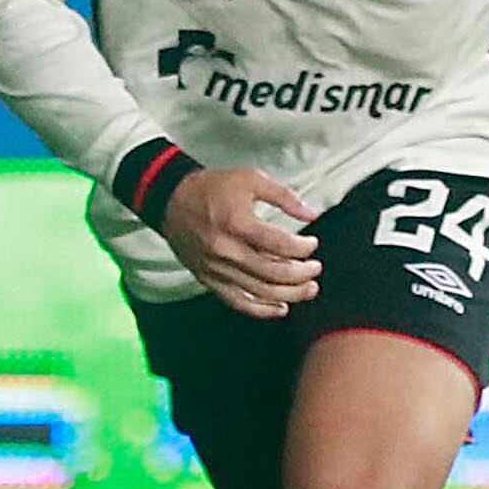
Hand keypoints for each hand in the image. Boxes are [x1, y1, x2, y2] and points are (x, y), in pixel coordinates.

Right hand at [163, 167, 319, 316]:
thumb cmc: (213, 187)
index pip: (280, 245)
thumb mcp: (251, 179)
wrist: (171, 200)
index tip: (312, 244)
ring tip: (309, 289)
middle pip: (274, 272)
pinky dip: (262, 310)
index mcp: (238, 223)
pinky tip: (281, 308)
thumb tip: (312, 215)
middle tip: (316, 268)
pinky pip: (238, 302)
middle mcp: (226, 250)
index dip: (303, 248)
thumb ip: (284, 196)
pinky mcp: (208, 279)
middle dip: (302, 274)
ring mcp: (216, 269)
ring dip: (291, 294)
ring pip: (260, 291)